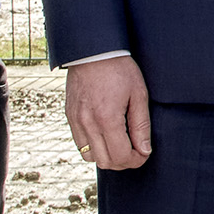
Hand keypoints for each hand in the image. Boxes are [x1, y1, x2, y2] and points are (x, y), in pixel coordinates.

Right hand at [67, 55, 152, 170]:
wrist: (92, 51)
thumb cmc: (119, 69)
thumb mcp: (138, 94)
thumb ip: (141, 125)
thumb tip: (145, 150)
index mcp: (107, 118)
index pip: (121, 156)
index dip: (136, 160)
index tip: (144, 153)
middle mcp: (87, 124)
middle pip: (105, 162)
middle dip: (123, 162)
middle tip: (135, 151)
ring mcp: (75, 121)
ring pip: (90, 157)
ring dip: (107, 157)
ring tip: (120, 144)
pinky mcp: (69, 117)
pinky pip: (80, 144)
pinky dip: (94, 147)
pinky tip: (106, 135)